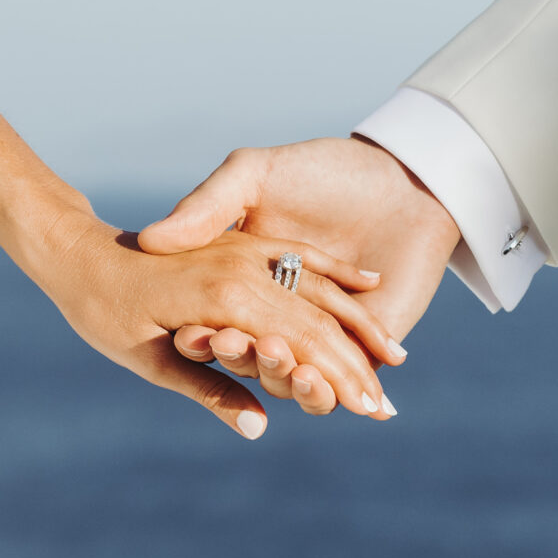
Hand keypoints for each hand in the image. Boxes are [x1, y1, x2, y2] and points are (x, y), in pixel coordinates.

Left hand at [27, 212, 402, 437]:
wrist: (80, 253)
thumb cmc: (104, 314)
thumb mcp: (151, 362)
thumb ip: (210, 391)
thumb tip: (260, 427)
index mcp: (222, 301)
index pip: (300, 343)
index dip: (338, 379)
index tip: (370, 412)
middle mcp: (242, 269)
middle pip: (317, 320)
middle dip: (358, 364)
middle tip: (388, 405)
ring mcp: (244, 250)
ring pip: (317, 287)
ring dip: (359, 322)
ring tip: (395, 355)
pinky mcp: (241, 241)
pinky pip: (300, 254)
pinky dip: (337, 270)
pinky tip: (370, 282)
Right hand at [140, 137, 461, 404]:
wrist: (405, 176)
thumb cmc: (325, 168)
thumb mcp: (254, 173)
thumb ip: (208, 204)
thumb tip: (152, 240)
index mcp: (246, 279)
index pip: (218, 319)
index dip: (201, 334)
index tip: (187, 336)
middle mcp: (280, 311)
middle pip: (256, 352)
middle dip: (246, 358)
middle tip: (233, 349)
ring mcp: (324, 332)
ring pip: (295, 374)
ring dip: (289, 380)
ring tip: (293, 374)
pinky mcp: (365, 345)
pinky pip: (341, 380)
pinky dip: (333, 389)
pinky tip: (328, 388)